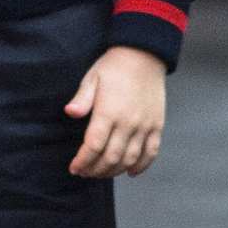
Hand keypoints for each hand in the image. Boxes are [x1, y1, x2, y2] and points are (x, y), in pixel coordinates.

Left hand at [66, 46, 165, 179]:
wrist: (144, 55)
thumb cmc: (114, 67)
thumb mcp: (92, 78)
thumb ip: (82, 99)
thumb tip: (70, 112)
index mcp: (109, 112)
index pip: (93, 146)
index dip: (83, 161)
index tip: (74, 168)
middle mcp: (128, 123)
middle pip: (111, 157)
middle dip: (95, 170)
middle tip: (85, 172)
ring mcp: (144, 126)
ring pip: (130, 159)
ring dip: (114, 171)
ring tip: (102, 172)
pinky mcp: (157, 126)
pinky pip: (151, 152)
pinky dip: (141, 166)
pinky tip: (130, 172)